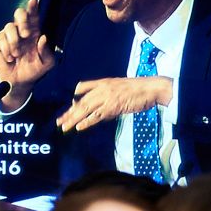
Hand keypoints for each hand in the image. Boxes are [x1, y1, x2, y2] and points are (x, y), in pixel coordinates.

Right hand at [0, 0, 55, 107]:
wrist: (19, 82)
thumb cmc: (34, 70)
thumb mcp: (46, 64)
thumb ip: (47, 51)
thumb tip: (43, 38)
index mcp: (34, 33)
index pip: (34, 17)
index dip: (33, 8)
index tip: (33, 1)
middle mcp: (21, 31)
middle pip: (19, 14)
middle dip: (22, 21)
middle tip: (26, 34)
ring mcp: (9, 35)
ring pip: (9, 27)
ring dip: (14, 43)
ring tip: (17, 55)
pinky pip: (0, 39)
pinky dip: (6, 50)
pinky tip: (9, 58)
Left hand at [56, 76, 172, 132]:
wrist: (151, 88)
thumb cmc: (140, 88)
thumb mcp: (122, 86)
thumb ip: (110, 93)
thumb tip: (104, 107)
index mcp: (103, 83)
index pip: (83, 87)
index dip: (75, 98)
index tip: (70, 107)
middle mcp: (102, 89)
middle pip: (81, 102)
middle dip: (69, 112)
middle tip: (59, 122)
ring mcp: (107, 98)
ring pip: (85, 109)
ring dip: (73, 119)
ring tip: (64, 127)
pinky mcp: (113, 107)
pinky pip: (97, 116)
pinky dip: (87, 122)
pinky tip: (79, 127)